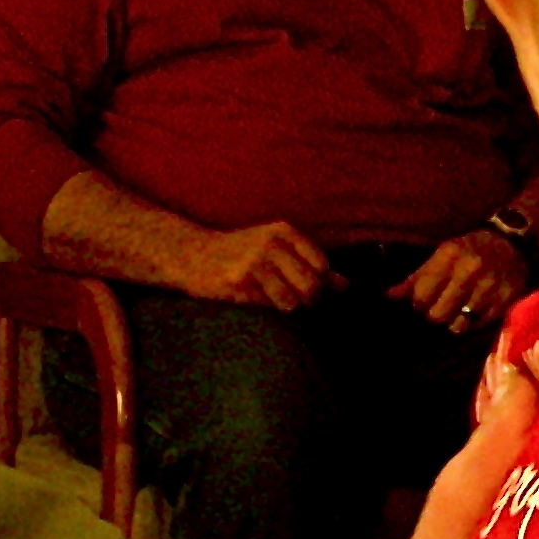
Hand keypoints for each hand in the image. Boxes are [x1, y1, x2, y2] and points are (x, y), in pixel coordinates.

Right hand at [176, 221, 341, 310]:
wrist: (193, 255)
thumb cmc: (241, 254)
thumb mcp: (278, 250)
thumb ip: (313, 265)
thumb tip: (345, 285)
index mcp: (284, 231)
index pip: (322, 264)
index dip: (319, 282)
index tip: (303, 285)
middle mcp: (271, 243)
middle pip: (311, 285)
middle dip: (307, 300)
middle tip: (293, 300)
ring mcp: (254, 261)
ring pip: (291, 300)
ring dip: (285, 307)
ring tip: (272, 298)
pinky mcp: (238, 281)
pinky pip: (266, 305)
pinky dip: (264, 307)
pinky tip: (251, 296)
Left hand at [391, 229, 526, 333]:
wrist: (512, 244)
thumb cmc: (470, 250)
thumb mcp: (443, 254)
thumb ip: (416, 277)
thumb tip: (390, 296)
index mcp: (449, 255)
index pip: (421, 296)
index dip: (418, 304)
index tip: (423, 302)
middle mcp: (469, 271)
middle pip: (437, 315)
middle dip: (435, 316)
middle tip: (439, 309)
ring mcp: (489, 288)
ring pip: (458, 326)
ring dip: (454, 322)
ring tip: (457, 312)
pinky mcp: (505, 302)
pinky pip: (479, 327)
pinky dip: (473, 324)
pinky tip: (474, 312)